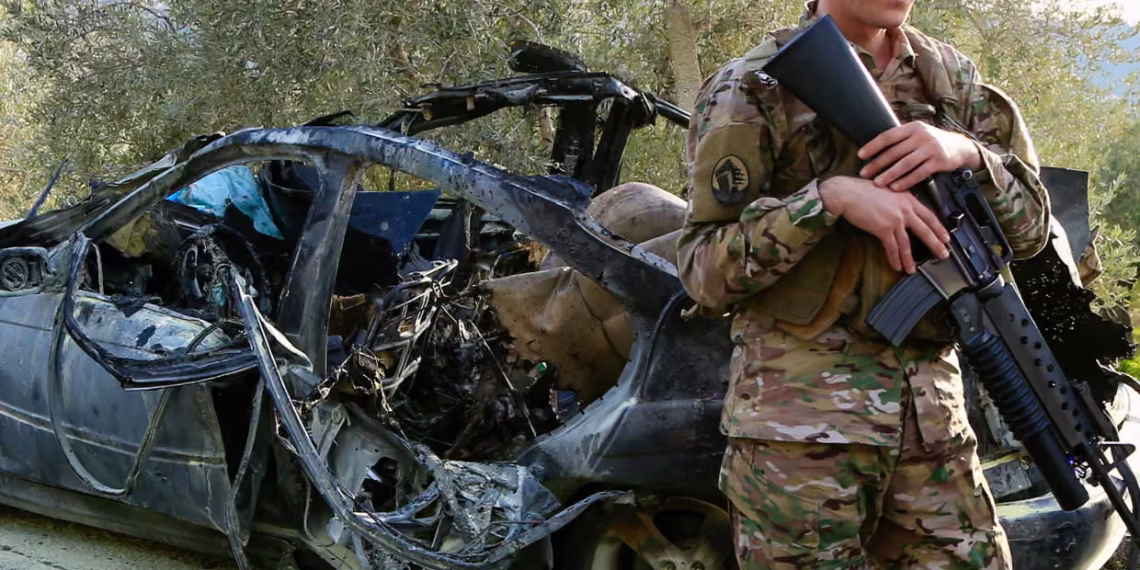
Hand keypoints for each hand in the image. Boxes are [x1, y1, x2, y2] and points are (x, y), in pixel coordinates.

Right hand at [820, 176, 949, 273]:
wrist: (847, 193)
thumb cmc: (861, 189)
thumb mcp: (887, 190)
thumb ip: (898, 200)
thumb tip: (903, 211)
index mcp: (907, 198)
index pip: (929, 216)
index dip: (939, 228)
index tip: (945, 237)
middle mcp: (905, 209)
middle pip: (925, 230)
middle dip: (936, 244)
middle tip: (943, 254)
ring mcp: (895, 220)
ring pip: (908, 243)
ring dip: (910, 258)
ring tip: (913, 269)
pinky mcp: (883, 228)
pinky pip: (892, 247)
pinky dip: (895, 258)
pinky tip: (897, 265)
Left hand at [858, 122, 982, 191]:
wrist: (961, 147)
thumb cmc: (932, 142)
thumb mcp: (918, 134)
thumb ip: (901, 139)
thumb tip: (875, 148)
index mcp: (913, 128)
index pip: (889, 136)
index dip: (873, 145)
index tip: (860, 155)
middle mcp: (922, 136)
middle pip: (895, 151)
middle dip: (878, 163)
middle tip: (864, 173)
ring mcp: (931, 148)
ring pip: (906, 163)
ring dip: (890, 174)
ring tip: (878, 183)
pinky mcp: (939, 161)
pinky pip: (919, 173)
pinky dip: (906, 181)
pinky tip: (896, 187)